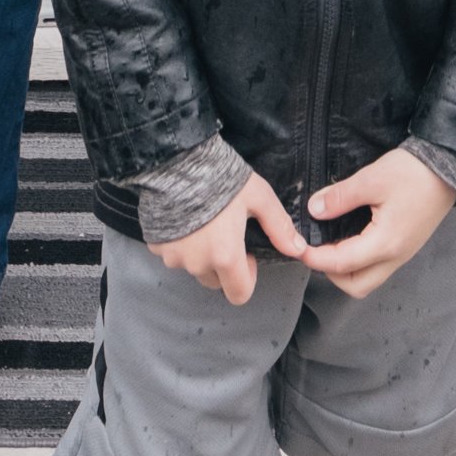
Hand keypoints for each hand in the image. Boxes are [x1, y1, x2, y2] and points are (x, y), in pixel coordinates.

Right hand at [152, 173, 306, 303]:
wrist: (177, 160)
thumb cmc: (221, 178)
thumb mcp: (258, 197)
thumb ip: (279, 226)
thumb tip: (298, 249)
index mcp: (225, 256)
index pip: (239, 294)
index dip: (247, 277)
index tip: (246, 253)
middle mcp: (197, 264)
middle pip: (216, 281)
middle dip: (224, 264)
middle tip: (226, 232)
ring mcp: (173, 257)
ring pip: (194, 268)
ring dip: (201, 254)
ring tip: (205, 221)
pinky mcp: (156, 247)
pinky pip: (173, 254)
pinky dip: (181, 243)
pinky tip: (186, 218)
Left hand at [301, 148, 455, 299]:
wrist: (449, 166)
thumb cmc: (414, 172)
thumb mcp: (372, 179)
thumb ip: (340, 197)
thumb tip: (314, 210)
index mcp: (386, 244)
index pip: (342, 263)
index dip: (316, 259)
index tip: (299, 249)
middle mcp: (395, 256)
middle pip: (357, 285)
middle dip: (331, 274)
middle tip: (316, 250)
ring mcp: (403, 253)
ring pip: (368, 279)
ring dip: (346, 270)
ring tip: (331, 245)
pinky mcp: (407, 245)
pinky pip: (379, 266)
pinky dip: (359, 261)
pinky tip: (351, 238)